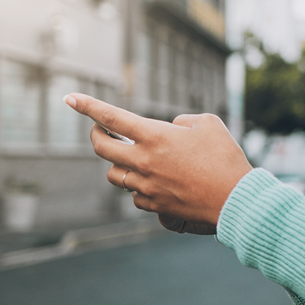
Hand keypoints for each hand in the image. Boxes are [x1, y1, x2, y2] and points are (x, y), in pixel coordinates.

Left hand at [64, 94, 252, 228]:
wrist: (234, 199)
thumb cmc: (225, 157)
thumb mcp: (208, 123)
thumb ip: (183, 121)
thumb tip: (171, 129)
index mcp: (155, 136)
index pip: (112, 117)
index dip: (88, 106)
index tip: (70, 98)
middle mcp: (144, 162)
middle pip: (102, 148)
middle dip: (96, 134)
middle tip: (100, 129)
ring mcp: (146, 186)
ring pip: (114, 174)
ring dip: (116, 162)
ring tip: (128, 156)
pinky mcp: (154, 206)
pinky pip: (133, 195)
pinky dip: (137, 186)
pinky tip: (152, 182)